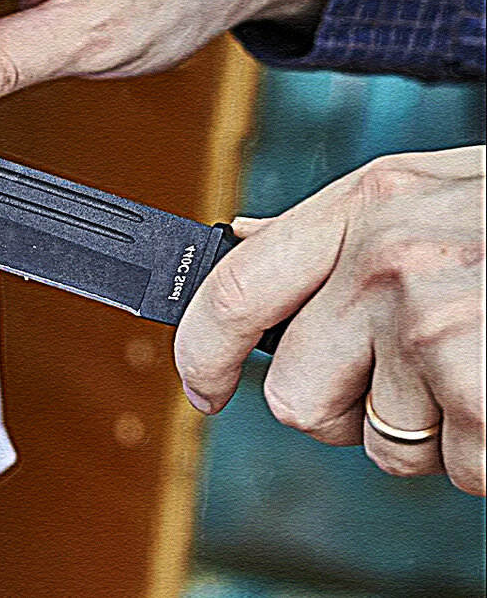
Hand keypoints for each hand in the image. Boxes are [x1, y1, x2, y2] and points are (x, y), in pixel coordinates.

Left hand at [176, 146, 485, 495]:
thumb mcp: (435, 192)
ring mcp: (433, 326)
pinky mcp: (478, 390)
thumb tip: (243, 240)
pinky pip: (455, 467)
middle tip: (414, 385)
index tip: (203, 389)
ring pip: (380, 442)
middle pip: (296, 395)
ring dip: (431, 432)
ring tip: (486, 372)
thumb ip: (337, 226)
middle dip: (345, 412)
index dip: (202, 353)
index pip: (235, 289)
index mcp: (367, 205)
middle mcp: (386, 260)